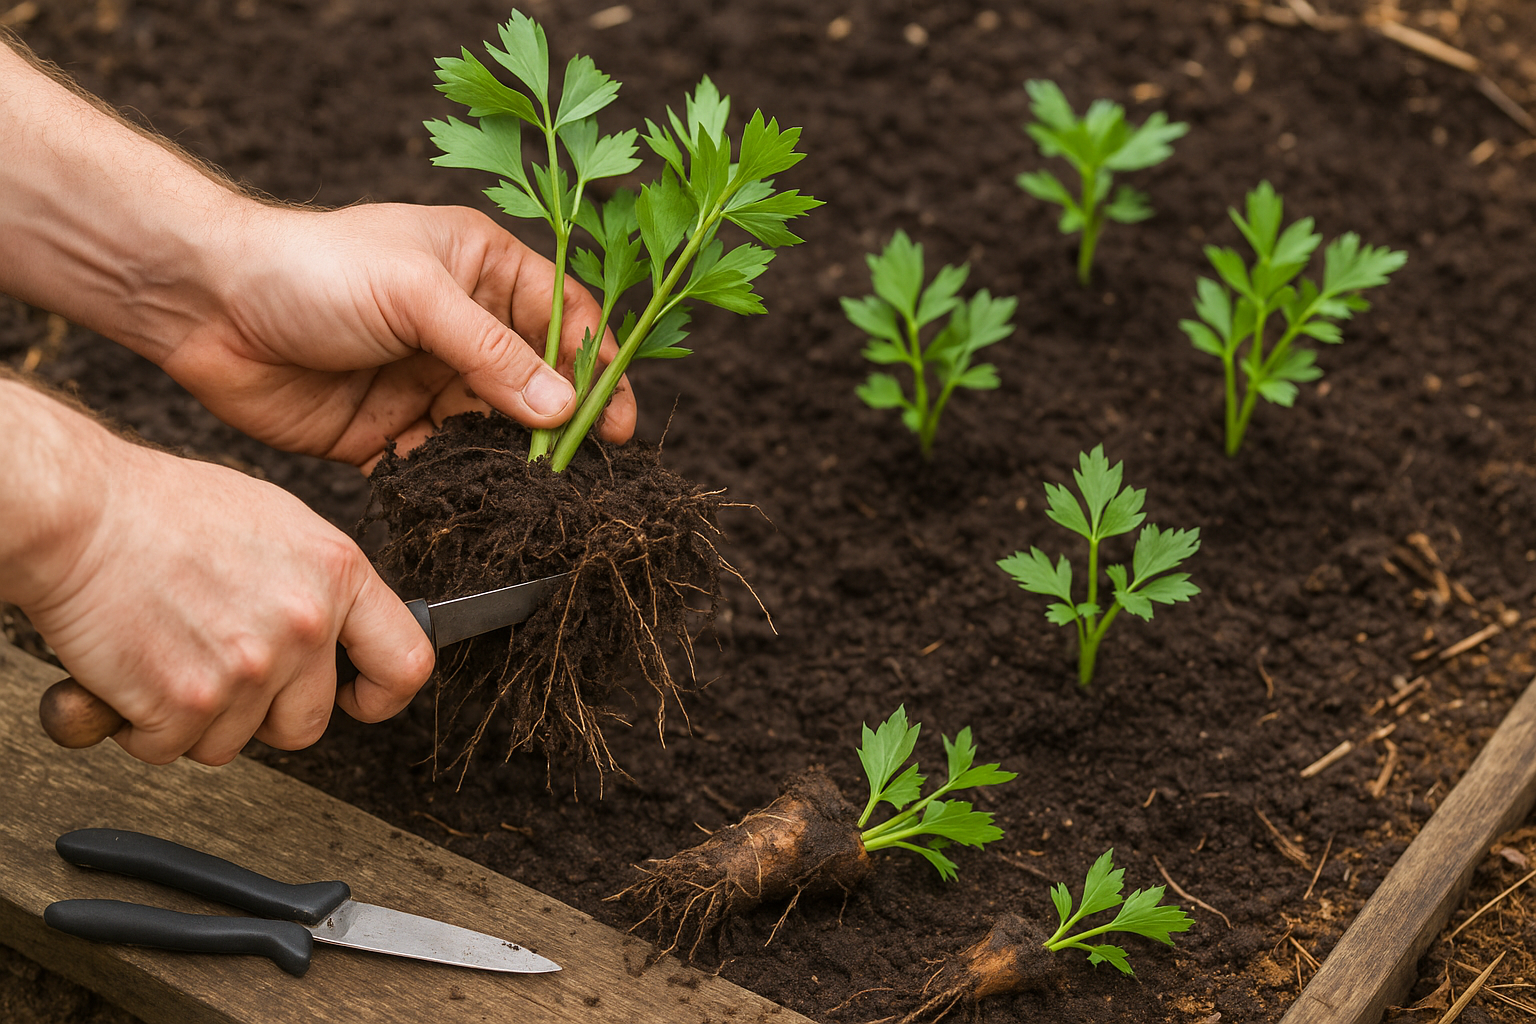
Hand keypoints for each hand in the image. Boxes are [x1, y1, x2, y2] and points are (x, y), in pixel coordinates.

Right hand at [7, 395, 433, 764]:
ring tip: (169, 653)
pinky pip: (170, 747)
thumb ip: (318, 582)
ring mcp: (248, 668)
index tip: (359, 700)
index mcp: (338, 574)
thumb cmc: (162, 510)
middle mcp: (304, 625)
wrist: (79, 512)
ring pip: (231, 742)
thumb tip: (344, 627)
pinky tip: (133, 672)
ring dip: (196, 717)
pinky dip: (142, 725)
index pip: (405, 661)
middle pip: (307, 724)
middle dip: (262, 715)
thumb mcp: (277, 524)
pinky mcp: (184, 703)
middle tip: (221, 672)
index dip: (384, 695)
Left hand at [158, 201, 635, 469]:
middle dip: (560, 423)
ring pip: (495, 431)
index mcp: (480, 269)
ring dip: (513, 459)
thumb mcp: (415, 293)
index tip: (616, 419)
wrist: (203, 307)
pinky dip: (457, 482)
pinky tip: (465, 494)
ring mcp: (426, 382)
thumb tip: (563, 408)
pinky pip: (441, 465)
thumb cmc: (309, 268)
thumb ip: (492, 353)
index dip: (597, 365)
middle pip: (537, 382)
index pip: (564, 318)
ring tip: (532, 490)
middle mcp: (461, 327)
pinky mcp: (389, 432)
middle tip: (583, 468)